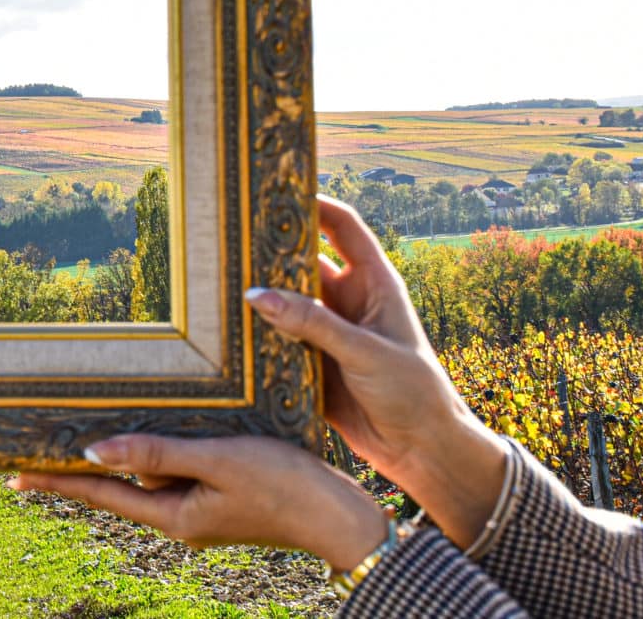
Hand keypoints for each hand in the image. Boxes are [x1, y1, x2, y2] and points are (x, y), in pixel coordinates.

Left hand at [10, 433, 389, 570]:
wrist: (341, 516)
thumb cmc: (284, 485)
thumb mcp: (216, 460)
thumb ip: (156, 455)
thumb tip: (95, 453)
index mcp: (173, 516)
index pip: (99, 495)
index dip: (56, 481)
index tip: (13, 473)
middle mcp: (179, 518)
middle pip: (116, 488)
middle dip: (76, 469)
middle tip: (30, 450)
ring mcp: (200, 509)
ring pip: (146, 477)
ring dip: (118, 456)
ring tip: (76, 431)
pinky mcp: (219, 497)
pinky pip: (173, 471)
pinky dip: (153, 453)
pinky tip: (145, 434)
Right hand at [244, 196, 505, 548]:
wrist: (423, 452)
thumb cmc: (414, 391)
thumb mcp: (366, 351)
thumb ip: (313, 323)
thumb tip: (257, 295)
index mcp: (374, 283)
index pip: (343, 227)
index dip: (314, 204)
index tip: (277, 190)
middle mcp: (347, 302)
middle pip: (302, 264)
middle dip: (271, 252)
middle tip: (232, 238)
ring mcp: (327, 333)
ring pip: (284, 303)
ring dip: (260, 297)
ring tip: (218, 281)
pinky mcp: (310, 364)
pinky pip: (276, 342)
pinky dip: (256, 337)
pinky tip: (227, 331)